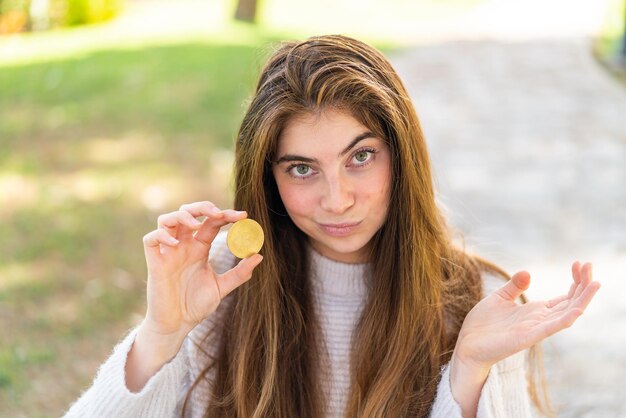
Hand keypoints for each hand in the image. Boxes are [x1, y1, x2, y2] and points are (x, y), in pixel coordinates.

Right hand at [140, 201, 262, 344]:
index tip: (243, 216)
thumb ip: (239, 273)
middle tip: (219, 214)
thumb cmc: (196, 306)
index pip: (211, 222)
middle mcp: (183, 245)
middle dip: (203, 207)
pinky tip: (175, 244)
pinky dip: (161, 236)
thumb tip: (259, 255)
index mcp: (199, 248)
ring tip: (196, 225)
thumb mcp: (222, 287)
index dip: (226, 215)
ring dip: (181, 216)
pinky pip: (150, 240)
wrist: (177, 325)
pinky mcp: (154, 263)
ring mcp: (168, 252)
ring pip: (166, 220)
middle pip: (187, 212)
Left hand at [449, 261, 599, 416]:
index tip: (579, 263)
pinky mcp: (529, 337)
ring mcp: (537, 329)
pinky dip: (567, 318)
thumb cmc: (483, 325)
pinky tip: (578, 308)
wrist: (467, 345)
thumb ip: (514, 286)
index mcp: (534, 311)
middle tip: (589, 265)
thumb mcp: (499, 298)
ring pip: (568, 313)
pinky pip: (552, 327)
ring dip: (582, 299)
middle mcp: (540, 320)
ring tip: (595, 283)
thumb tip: (528, 272)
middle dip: (582, 285)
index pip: (564, 297)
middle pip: (570, 302)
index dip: (575, 281)